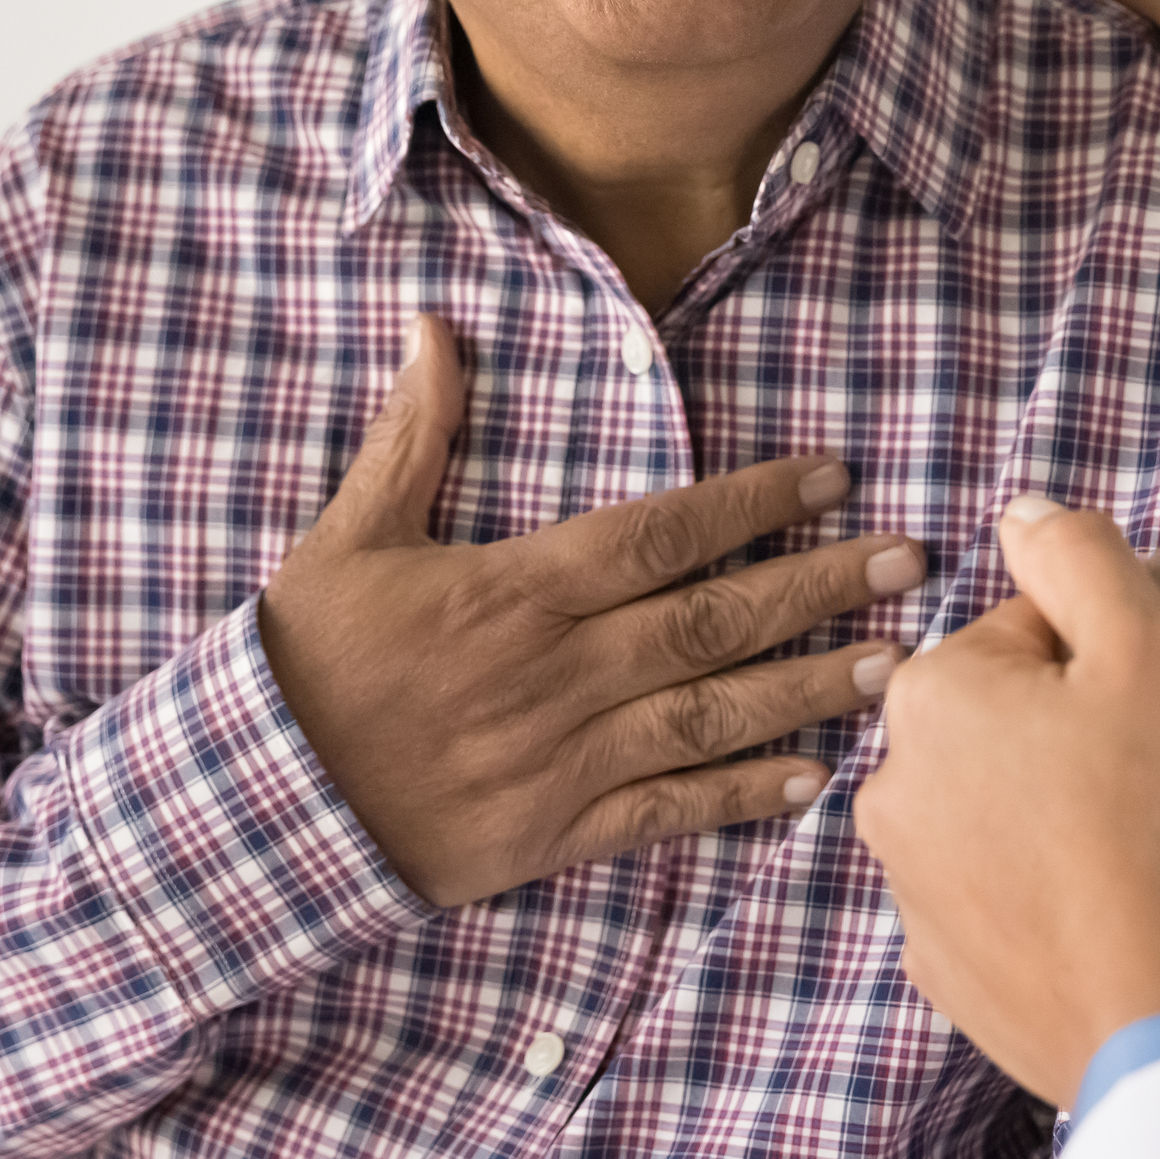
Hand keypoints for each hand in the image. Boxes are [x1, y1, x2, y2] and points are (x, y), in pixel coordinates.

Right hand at [258, 317, 927, 907]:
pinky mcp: (551, 834)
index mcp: (516, 590)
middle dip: (817, 587)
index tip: (829, 474)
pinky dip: (738, 799)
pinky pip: (663, 814)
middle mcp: (556, 672)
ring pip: (708, 716)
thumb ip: (411, 435)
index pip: (660, 534)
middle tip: (906, 561)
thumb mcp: (347, 536)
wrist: (253, 805)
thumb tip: (436, 325)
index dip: (752, 502)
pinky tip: (810, 780)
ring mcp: (561, 758)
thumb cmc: (301, 664)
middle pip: (711, 620)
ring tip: (891, 663)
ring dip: (805, 688)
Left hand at [859, 498, 1159, 1106]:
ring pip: (1007, 806)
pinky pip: (1005, 896)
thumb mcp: (1151, 652)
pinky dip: (1053, 897)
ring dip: (1065, 814)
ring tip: (1143, 856)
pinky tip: (1115, 916)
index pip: (1038, 630)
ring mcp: (911, 890)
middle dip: (1082, 735)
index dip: (1119, 661)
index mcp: (929, 694)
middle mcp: (889, 788)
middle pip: (1013, 718)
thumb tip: (1026, 511)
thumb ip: (1082, 555)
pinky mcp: (946, 972)